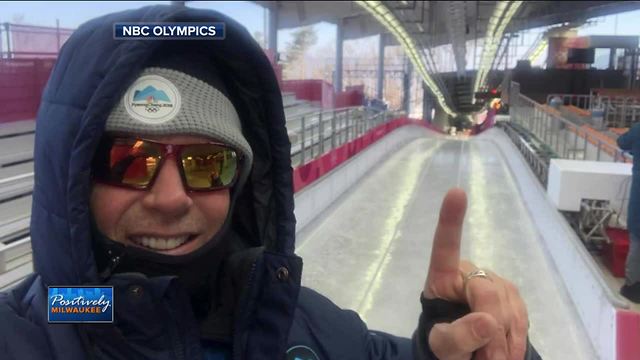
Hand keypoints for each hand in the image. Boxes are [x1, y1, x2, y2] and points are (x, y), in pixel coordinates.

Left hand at [424, 188, 528, 359]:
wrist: (466, 355)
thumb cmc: (444, 344)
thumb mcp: (443, 347)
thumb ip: (459, 336)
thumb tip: (488, 321)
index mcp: (443, 276)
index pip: (445, 246)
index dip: (450, 220)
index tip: (456, 192)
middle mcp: (469, 272)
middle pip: (487, 292)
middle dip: (490, 329)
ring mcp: (493, 283)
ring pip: (508, 306)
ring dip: (505, 339)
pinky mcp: (512, 296)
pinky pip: (521, 316)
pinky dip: (517, 338)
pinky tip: (508, 352)